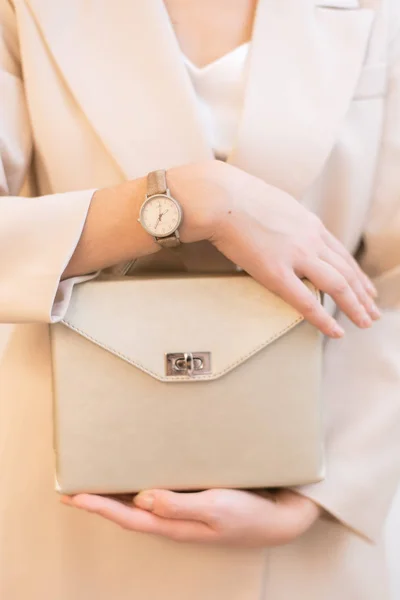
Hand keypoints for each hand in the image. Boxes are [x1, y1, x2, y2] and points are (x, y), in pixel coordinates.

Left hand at [61, 489, 320, 547]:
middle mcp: (174, 520)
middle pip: (128, 513)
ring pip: (140, 505)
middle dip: (100, 501)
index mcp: (175, 525)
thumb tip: (143, 499)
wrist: (278, 518)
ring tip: (97, 482)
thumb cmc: (249, 515)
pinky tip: (137, 477)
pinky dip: (139, 487)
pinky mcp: (193, 500)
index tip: (74, 495)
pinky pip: (158, 496)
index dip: (99, 506)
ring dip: (116, 496)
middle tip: (74, 487)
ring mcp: (183, 512)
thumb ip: (180, 505)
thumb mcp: (217, 508)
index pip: (128, 516)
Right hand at [167, 160, 379, 337]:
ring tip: (365, 322)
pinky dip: (324, 319)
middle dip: (363, 294)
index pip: (341, 254)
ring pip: (338, 285)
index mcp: (309, 223)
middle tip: (373, 311)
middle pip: (347, 271)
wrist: (220, 197)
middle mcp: (311, 239)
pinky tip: (337, 332)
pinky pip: (307, 301)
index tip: (366, 288)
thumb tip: (285, 231)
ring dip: (355, 306)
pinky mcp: (276, 272)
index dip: (357, 274)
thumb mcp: (276, 205)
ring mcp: (297, 255)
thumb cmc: (238, 198)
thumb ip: (288, 223)